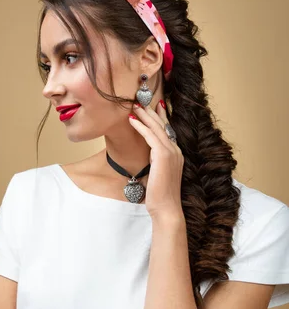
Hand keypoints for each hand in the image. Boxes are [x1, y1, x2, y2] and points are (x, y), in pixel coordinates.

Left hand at [128, 100, 183, 218]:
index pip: (168, 131)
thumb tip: (149, 157)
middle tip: (140, 100)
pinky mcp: (163, 155)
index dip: (162, 116)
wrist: (167, 208)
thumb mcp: (158, 174)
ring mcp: (171, 152)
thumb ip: (156, 163)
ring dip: (144, 115)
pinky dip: (141, 127)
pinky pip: (151, 136)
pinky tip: (131, 120)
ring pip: (157, 128)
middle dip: (151, 111)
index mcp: (176, 154)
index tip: (156, 105)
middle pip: (163, 125)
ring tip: (133, 106)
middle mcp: (176, 150)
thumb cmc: (160, 196)